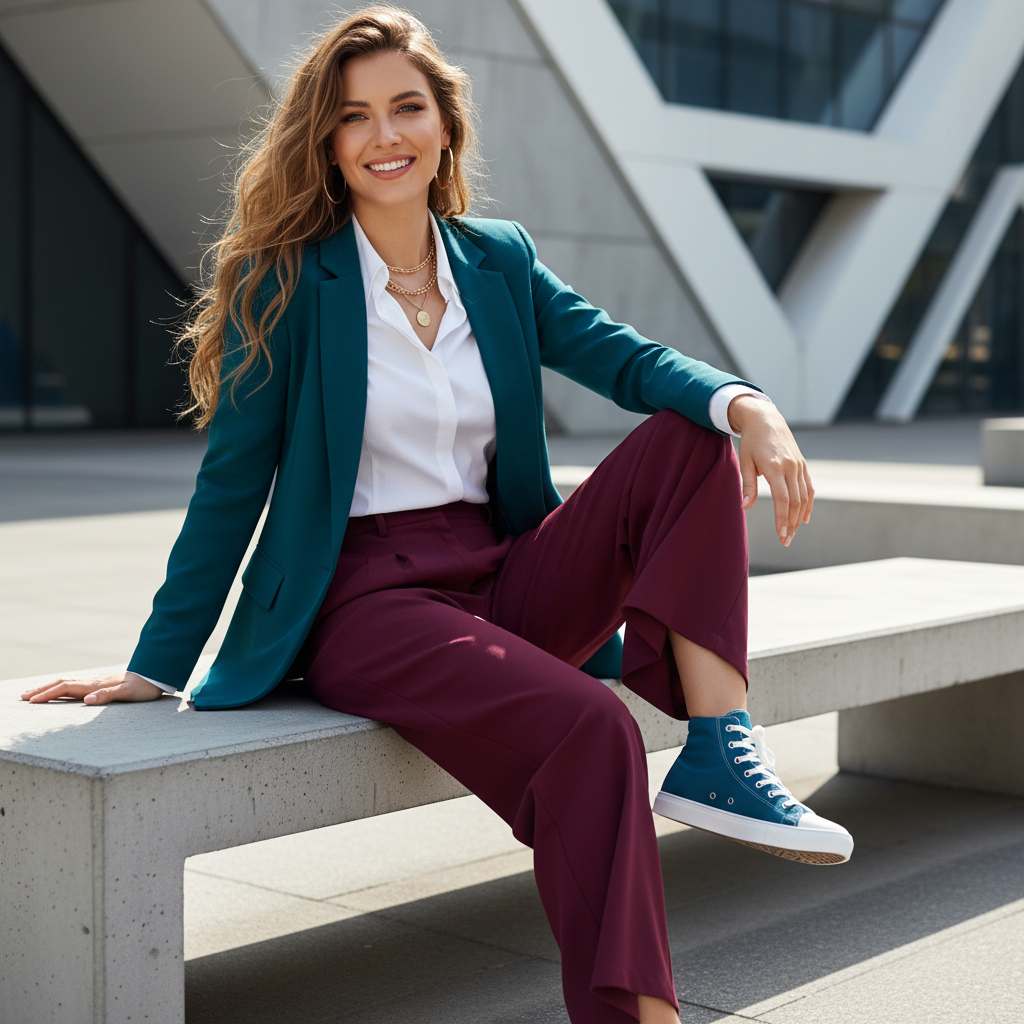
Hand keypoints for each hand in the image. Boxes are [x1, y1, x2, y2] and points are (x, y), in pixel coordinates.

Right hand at [21, 671, 166, 704]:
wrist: (157, 676)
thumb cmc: (144, 688)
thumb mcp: (128, 693)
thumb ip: (108, 695)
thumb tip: (87, 700)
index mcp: (96, 685)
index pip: (66, 688)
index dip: (48, 694)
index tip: (31, 701)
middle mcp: (94, 682)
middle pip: (62, 684)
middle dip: (42, 690)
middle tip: (23, 697)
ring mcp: (98, 682)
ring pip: (68, 683)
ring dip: (50, 688)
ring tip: (36, 694)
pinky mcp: (103, 685)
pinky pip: (77, 686)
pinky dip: (63, 689)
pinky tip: (62, 692)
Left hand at [729, 395, 813, 546]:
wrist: (765, 419)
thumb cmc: (751, 442)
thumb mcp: (745, 461)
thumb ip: (747, 485)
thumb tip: (744, 507)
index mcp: (775, 467)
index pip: (783, 499)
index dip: (783, 518)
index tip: (781, 534)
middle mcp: (790, 467)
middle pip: (796, 502)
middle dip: (791, 524)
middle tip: (785, 541)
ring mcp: (799, 465)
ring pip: (804, 497)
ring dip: (799, 518)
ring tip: (792, 534)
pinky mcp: (803, 464)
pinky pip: (809, 488)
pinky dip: (808, 504)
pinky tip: (804, 519)